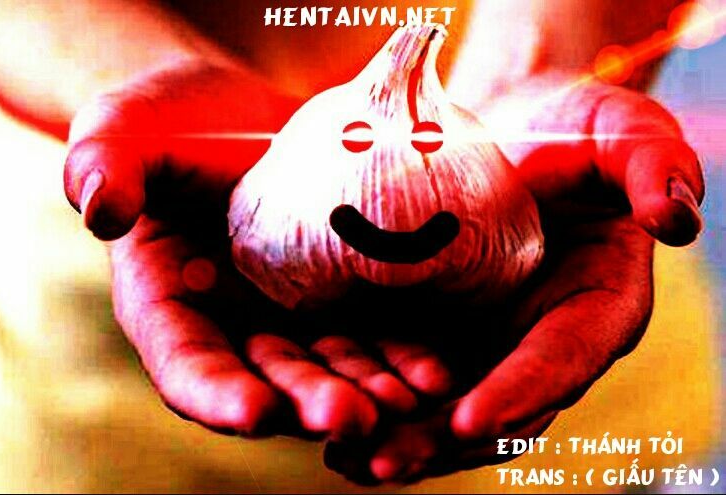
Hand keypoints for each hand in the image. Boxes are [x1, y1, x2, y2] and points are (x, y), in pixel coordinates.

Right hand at [63, 58, 456, 438]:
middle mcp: (236, 327)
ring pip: (331, 370)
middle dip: (309, 403)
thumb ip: (106, 165)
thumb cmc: (173, 120)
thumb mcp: (126, 129)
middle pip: (271, 382)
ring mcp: (295, 316)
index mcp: (172, 307)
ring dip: (368, 393)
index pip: (187, 366)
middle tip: (350, 418)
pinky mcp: (345, 296)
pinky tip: (435, 372)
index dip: (218, 395)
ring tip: (407, 401)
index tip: (255, 412)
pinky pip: (376, 337)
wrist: (243, 112)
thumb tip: (100, 208)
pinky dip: (403, 359)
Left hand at [323, 70, 704, 482]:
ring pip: (449, 406)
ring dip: (401, 437)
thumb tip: (675, 217)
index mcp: (594, 304)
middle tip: (389, 463)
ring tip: (348, 460)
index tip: (475, 420)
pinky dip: (375, 402)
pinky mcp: (440, 327)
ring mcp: (488, 339)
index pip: (565, 359)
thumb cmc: (567, 128)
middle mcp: (539, 338)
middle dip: (445, 438)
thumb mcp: (616, 131)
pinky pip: (409, 378)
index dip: (524, 392)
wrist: (505, 126)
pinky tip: (326, 419)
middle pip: (500, 405)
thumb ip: (652, 165)